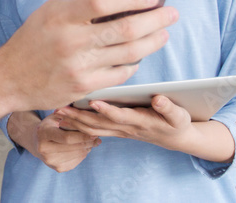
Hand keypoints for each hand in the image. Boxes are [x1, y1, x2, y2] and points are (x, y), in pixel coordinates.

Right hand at [0, 0, 177, 111]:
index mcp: (61, 16)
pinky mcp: (84, 87)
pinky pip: (120, 74)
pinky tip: (138, 56)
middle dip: (155, 19)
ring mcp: (79, 66)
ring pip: (130, 53)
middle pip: (126, 29)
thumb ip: (81, 7)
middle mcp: (71, 41)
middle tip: (171, 13)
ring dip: (153, 41)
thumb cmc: (32, 40)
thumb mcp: (49, 13)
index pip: (104, 1)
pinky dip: (134, 63)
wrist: (9, 78)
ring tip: (163, 32)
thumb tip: (121, 0)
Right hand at [11, 112, 98, 172]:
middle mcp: (44, 149)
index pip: (66, 138)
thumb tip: (87, 117)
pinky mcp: (57, 168)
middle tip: (97, 138)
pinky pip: (76, 162)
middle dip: (88, 143)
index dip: (82, 136)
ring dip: (87, 149)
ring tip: (92, 142)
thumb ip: (69, 116)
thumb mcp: (55, 117)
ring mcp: (50, 161)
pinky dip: (82, 155)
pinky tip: (84, 148)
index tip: (94, 133)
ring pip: (76, 155)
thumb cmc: (50, 125)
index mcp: (43, 133)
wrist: (36, 141)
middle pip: (73, 148)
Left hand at [52, 95, 194, 151]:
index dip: (106, 110)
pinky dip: (78, 125)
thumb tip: (158, 98)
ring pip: (93, 129)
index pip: (120, 117)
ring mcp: (119, 131)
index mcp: (140, 122)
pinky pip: (93, 130)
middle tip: (60, 109)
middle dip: (79, 117)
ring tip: (56, 113)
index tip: (92, 102)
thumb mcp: (179, 116)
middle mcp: (126, 128)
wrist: (176, 138)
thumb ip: (169, 107)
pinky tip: (65, 118)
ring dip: (74, 122)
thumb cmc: (177, 123)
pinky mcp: (115, 129)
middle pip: (98, 125)